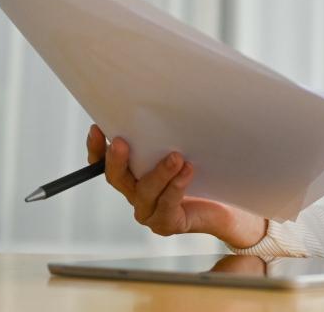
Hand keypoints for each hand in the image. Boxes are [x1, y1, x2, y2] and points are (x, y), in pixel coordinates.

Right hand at [86, 124, 267, 247]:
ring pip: (145, 191)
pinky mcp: (167, 223)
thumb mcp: (183, 147)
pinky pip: (168, 204)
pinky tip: (188, 171)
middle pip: (117, 178)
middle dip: (117, 160)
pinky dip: (177, 186)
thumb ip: (169, 133)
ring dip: (159, 173)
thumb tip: (168, 100)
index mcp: (132, 175)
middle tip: (121, 142)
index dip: (96, 148)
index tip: (97, 127)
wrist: (227, 206)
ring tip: (175, 156)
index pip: (103, 164)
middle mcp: (136, 193)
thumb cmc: (203, 172)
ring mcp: (149, 211)